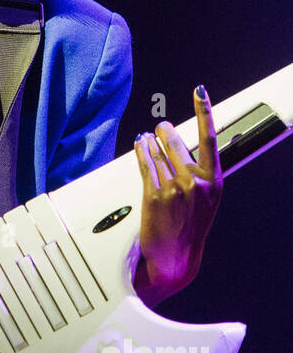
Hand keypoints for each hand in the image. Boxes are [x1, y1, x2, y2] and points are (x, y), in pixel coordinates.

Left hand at [133, 85, 222, 305]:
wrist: (177, 259)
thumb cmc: (191, 228)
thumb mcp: (206, 200)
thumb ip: (199, 174)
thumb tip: (184, 148)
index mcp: (213, 181)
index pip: (209, 138)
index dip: (204, 112)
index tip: (200, 92)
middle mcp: (196, 182)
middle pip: (176, 142)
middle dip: (165, 131)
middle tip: (161, 126)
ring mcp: (175, 188)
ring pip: (158, 153)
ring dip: (150, 141)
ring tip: (148, 136)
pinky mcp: (154, 195)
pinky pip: (145, 165)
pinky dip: (141, 152)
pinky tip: (139, 145)